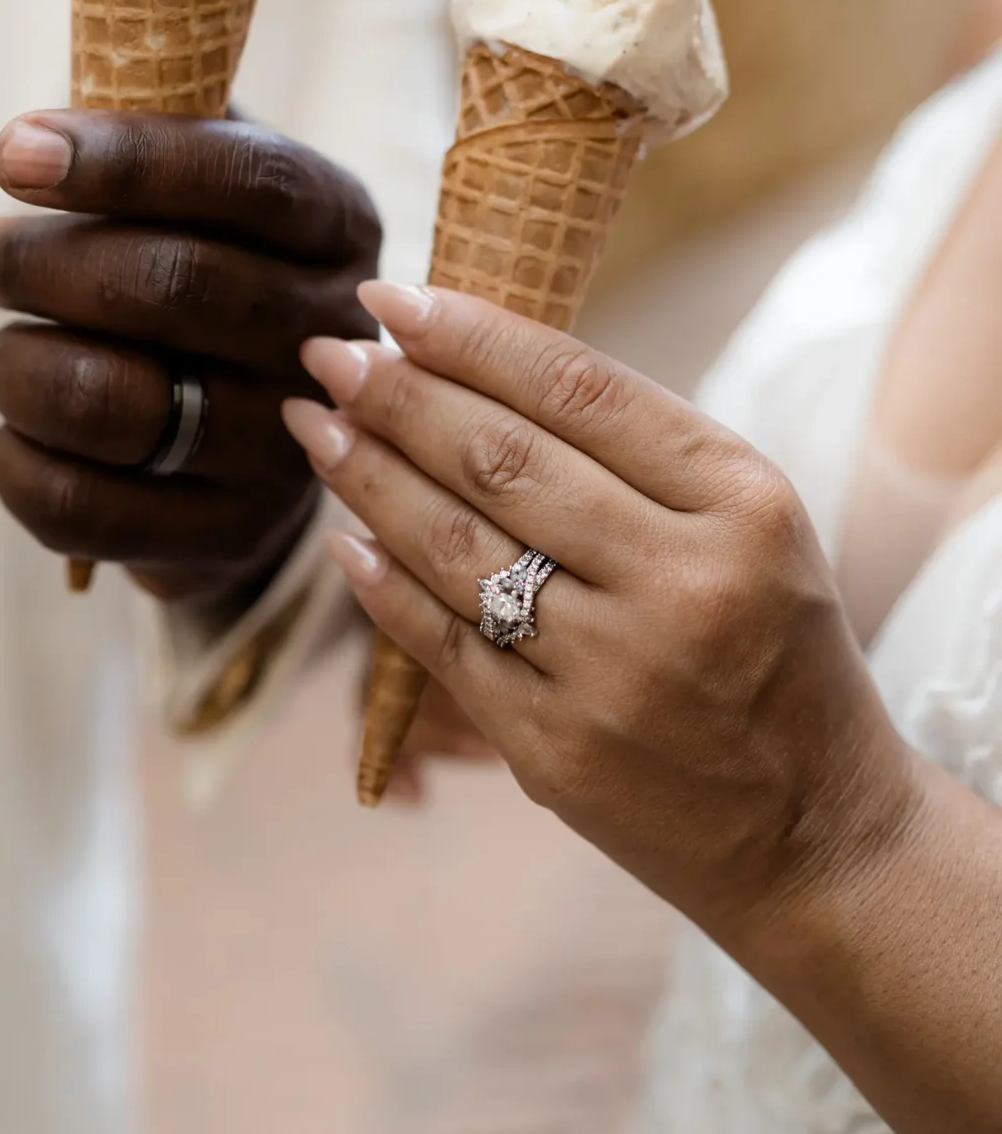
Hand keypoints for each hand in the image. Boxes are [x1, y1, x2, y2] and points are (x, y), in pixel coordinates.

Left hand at [0, 111, 381, 612]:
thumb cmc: (212, 274)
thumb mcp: (212, 186)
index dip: (125, 161)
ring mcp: (288, 449)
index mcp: (339, 225)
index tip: (12, 152)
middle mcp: (334, 337)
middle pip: (180, 286)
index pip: (246, 181)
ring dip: (20, 365)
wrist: (258, 441)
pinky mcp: (228, 536)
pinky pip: (80, 503)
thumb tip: (45, 129)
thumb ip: (160, 126)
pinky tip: (17, 429)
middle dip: (47, 263)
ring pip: (116, 401)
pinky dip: (16, 459)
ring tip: (2, 348)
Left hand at [284, 284, 921, 953]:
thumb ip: (639, 455)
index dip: (471, 336)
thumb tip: (474, 367)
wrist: (820, 836)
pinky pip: (445, 645)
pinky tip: (344, 538)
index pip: (579, 388)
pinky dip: (384, 586)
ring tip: (313, 424)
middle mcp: (682, 581)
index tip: (390, 297)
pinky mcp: (557, 751)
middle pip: (503, 460)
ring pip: (457, 545)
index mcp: (740, 502)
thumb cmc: (775, 653)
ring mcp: (613, 673)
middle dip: (396, 395)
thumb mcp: (754, 528)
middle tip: (327, 352)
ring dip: (367, 475)